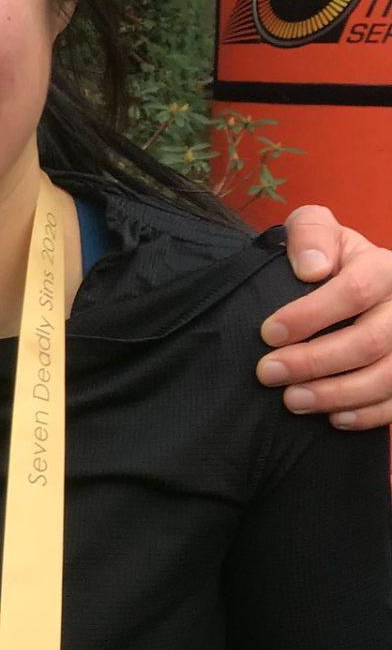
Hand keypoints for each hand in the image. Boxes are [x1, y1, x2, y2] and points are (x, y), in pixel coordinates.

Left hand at [259, 205, 391, 427]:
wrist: (350, 282)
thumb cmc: (325, 257)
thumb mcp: (314, 230)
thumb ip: (309, 234)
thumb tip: (312, 268)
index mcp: (384, 269)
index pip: (355, 292)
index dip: (310, 316)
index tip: (268, 333)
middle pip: (370, 341)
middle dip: (314, 361)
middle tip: (268, 373)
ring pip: (387, 377)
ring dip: (337, 394)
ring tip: (292, 401)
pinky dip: (367, 415)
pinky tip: (332, 419)